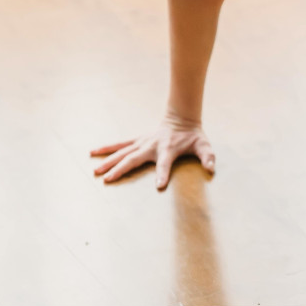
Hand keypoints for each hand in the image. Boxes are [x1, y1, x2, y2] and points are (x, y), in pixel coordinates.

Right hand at [90, 113, 214, 187]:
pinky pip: (119, 144)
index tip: (158, 185)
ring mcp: (142, 142)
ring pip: (123, 152)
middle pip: (134, 158)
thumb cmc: (193, 136)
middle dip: (121, 169)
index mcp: (168, 149)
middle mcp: (152, 145)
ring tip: (95, 171)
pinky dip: (107, 148)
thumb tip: (211, 167)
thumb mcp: (204, 145)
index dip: (163, 173)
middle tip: (108, 180)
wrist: (181, 119)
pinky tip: (93, 152)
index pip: (165, 163)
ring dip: (109, 161)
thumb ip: (208, 156)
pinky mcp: (137, 140)